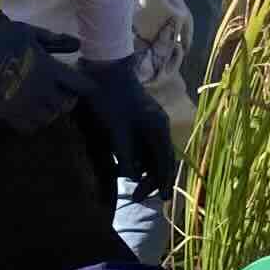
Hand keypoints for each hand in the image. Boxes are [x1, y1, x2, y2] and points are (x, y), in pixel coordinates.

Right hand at [0, 13, 83, 131]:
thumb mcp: (28, 32)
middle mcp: (43, 92)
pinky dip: (34, 121)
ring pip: (50, 117)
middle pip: (67, 104)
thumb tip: (78, 44)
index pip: (81, 86)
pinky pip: (31, 127)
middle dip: (68, 98)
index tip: (81, 82)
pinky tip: (29, 110)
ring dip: (51, 110)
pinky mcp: (10, 116)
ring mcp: (26, 106)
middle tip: (61, 90)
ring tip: (44, 100)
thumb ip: (55, 40)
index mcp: (50, 70)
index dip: (84, 84)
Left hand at [72, 52, 178, 188]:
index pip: (165, 161)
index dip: (164, 182)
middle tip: (138, 197)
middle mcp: (158, 126)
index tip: (162, 200)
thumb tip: (133, 176)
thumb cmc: (109, 98)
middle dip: (151, 180)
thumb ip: (126, 155)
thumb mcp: (116, 130)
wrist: (103, 69)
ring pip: (151, 153)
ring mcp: (149, 122)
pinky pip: (142, 145)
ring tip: (129, 184)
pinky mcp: (138, 120)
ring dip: (142, 170)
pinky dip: (136, 158)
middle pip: (160, 159)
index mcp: (157, 127)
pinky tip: (123, 166)